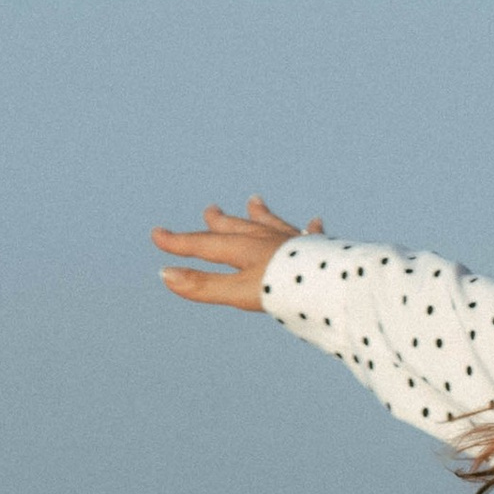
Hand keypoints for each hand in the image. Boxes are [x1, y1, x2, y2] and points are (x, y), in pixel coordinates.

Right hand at [152, 196, 319, 312]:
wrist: (335, 287)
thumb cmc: (287, 291)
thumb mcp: (238, 292)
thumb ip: (204, 285)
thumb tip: (165, 274)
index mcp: (247, 249)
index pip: (206, 245)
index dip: (180, 242)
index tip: (157, 234)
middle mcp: (269, 241)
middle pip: (239, 228)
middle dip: (222, 222)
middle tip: (210, 210)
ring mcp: (296, 244)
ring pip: (273, 225)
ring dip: (261, 214)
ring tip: (254, 201)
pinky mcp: (321, 252)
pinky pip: (313, 236)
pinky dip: (311, 230)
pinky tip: (317, 222)